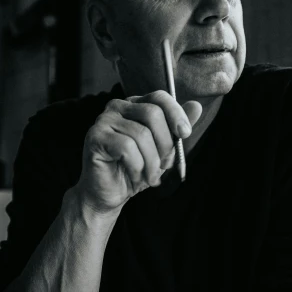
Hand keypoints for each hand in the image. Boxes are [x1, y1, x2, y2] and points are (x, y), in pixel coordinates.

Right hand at [75, 90, 201, 214]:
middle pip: (153, 114)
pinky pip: (126, 148)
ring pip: (141, 134)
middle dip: (165, 144)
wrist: (111, 194)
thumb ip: (177, 128)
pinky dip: (137, 167)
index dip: (176, 114)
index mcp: (135, 105)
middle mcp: (117, 107)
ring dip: (152, 162)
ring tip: (150, 176)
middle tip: (165, 165)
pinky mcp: (95, 137)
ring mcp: (103, 120)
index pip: (159, 97)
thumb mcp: (164, 149)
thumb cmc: (137, 169)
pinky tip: (135, 176)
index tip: (185, 134)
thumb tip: (196, 106)